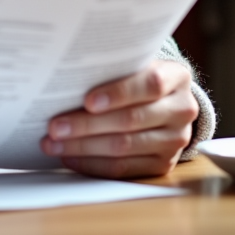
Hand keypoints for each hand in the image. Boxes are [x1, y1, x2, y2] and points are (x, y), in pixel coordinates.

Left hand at [40, 60, 198, 178]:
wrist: (164, 102)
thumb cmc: (137, 78)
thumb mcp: (133, 65)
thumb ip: (112, 68)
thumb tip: (66, 78)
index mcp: (176, 77)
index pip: (150, 84)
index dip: (118, 93)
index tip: (87, 101)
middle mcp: (181, 109)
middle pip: (131, 119)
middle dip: (87, 124)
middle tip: (54, 126)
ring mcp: (175, 140)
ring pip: (124, 146)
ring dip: (83, 147)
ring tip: (53, 143)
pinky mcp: (163, 164)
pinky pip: (123, 169)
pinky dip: (92, 163)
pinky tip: (69, 157)